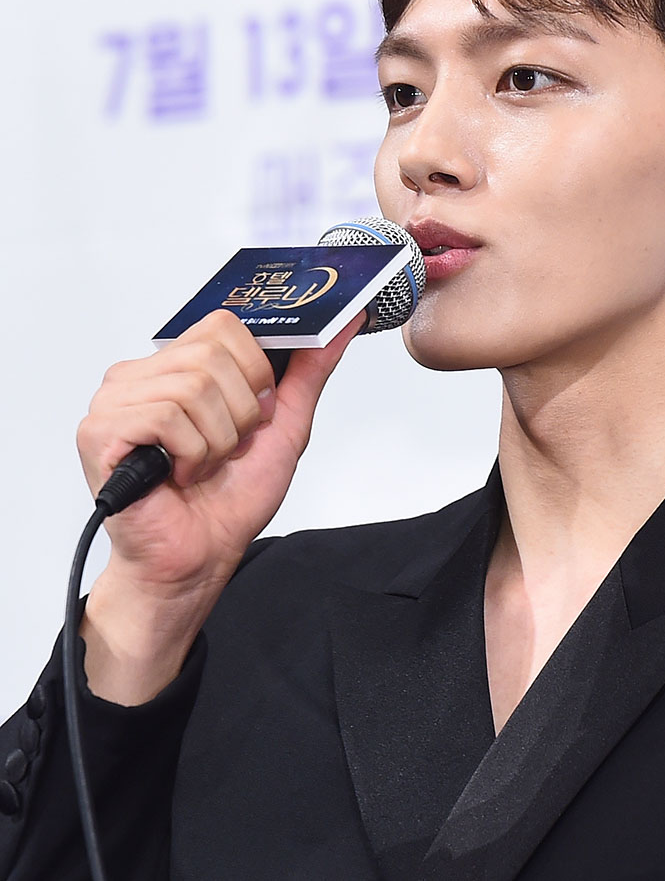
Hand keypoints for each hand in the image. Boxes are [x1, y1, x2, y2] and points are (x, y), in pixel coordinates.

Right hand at [76, 308, 363, 701]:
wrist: (198, 557)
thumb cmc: (230, 498)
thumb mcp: (284, 425)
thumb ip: (309, 370)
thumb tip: (346, 324)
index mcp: (177, 364)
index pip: (223, 325)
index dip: (254, 370)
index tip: (255, 412)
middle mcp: (141, 374)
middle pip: (212, 353)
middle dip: (239, 412)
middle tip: (226, 447)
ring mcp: (115, 399)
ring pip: (194, 386)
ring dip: (217, 439)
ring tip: (202, 464)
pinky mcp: (101, 430)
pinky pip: (167, 417)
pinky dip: (192, 454)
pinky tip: (179, 475)